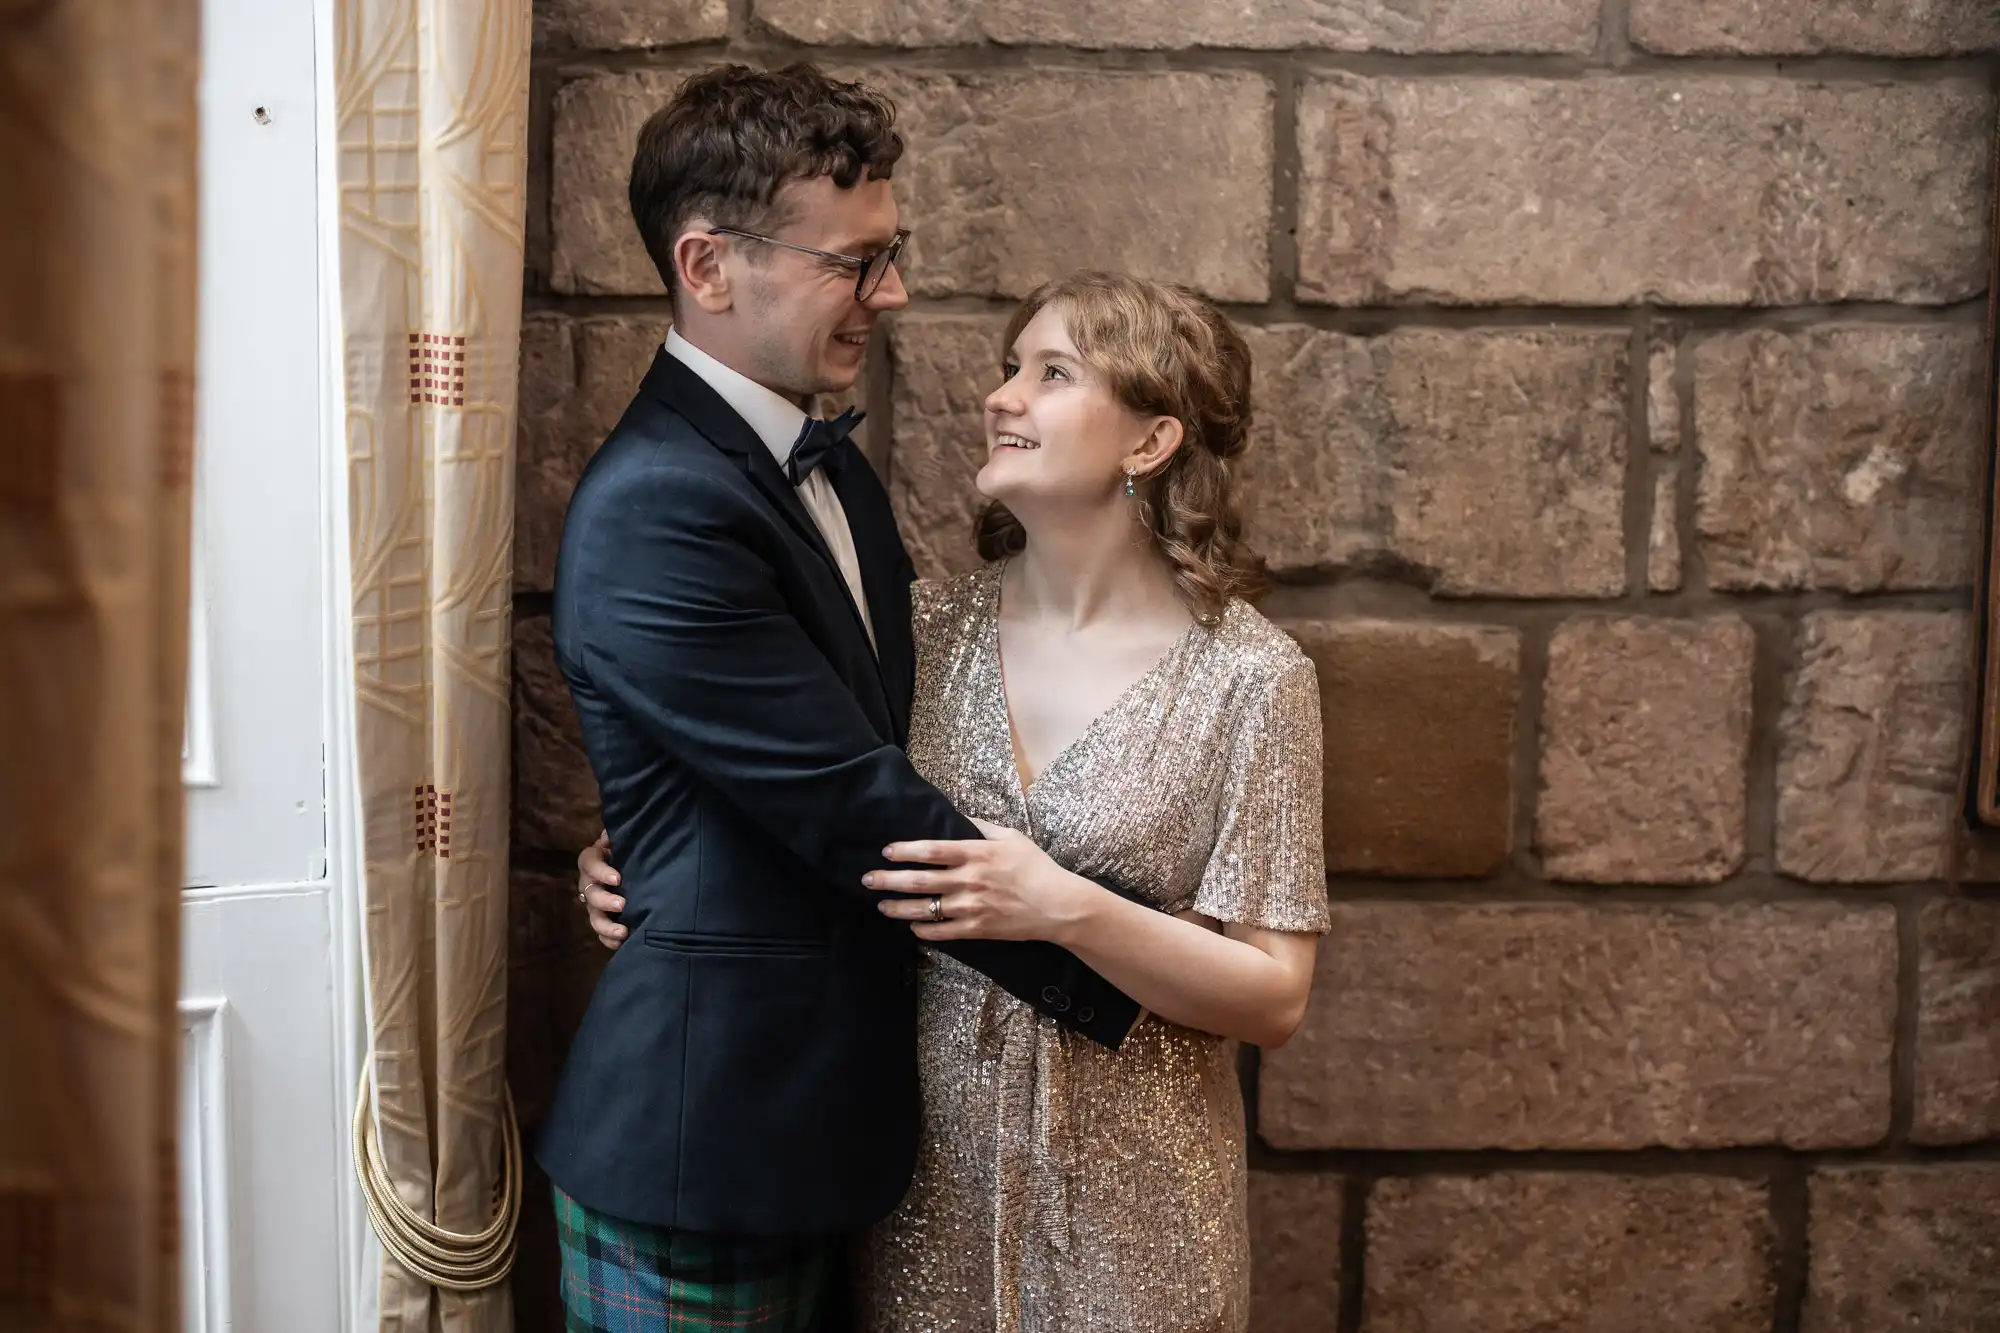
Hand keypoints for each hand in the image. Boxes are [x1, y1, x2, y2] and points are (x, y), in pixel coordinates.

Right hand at [578, 830, 625, 948]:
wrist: (636, 868)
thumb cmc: (629, 852)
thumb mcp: (625, 841)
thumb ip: (619, 836)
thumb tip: (609, 836)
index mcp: (593, 861)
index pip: (589, 863)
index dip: (601, 871)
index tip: (618, 878)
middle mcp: (590, 883)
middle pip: (590, 893)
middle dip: (605, 901)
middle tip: (622, 904)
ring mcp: (595, 904)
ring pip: (594, 917)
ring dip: (606, 925)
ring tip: (623, 931)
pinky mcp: (603, 920)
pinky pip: (601, 933)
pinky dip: (609, 939)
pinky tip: (621, 943)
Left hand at [865, 817, 1095, 943]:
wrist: (1059, 906)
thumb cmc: (1036, 867)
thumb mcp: (1011, 837)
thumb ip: (982, 827)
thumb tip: (958, 819)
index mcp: (976, 854)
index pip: (931, 850)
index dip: (904, 851)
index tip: (887, 851)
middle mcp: (969, 880)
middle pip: (920, 881)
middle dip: (889, 880)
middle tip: (868, 879)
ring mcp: (972, 907)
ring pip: (925, 909)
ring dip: (898, 908)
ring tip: (881, 905)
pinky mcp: (977, 930)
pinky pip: (942, 933)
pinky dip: (923, 930)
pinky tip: (913, 926)